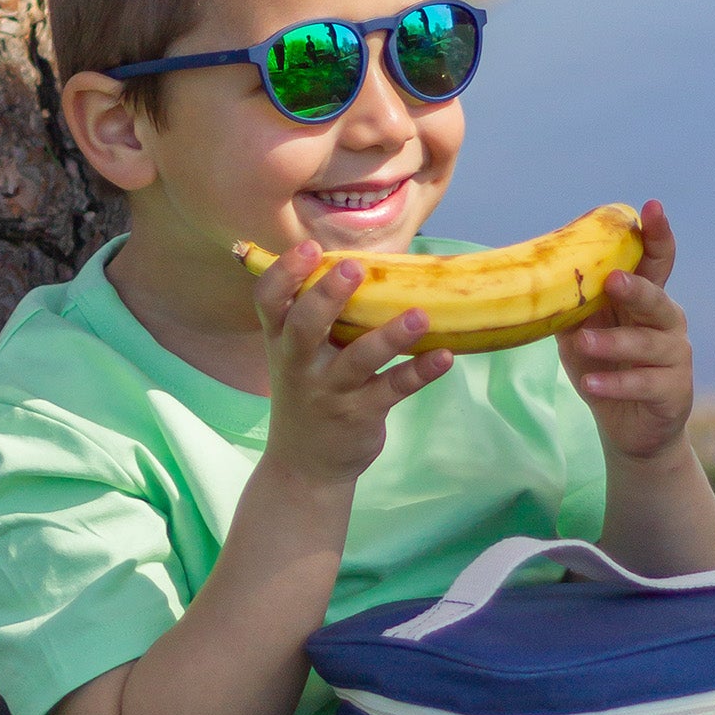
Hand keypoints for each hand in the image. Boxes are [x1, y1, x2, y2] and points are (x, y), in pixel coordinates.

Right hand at [251, 241, 452, 484]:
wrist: (305, 466)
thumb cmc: (309, 393)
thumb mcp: (298, 358)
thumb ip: (320, 318)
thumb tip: (370, 265)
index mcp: (281, 341)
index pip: (269, 301)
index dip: (285, 273)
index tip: (310, 248)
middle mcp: (300, 365)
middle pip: (306, 325)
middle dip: (328, 295)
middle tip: (355, 268)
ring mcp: (331, 391)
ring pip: (358, 360)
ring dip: (390, 336)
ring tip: (420, 316)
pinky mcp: (362, 414)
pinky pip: (394, 389)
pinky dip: (421, 372)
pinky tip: (445, 357)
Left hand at [558, 200, 693, 463]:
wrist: (630, 429)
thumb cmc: (606, 368)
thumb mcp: (582, 334)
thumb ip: (572, 306)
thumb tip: (536, 275)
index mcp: (646, 300)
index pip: (656, 261)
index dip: (657, 234)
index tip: (651, 208)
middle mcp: (667, 322)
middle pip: (656, 299)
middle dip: (636, 288)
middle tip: (612, 279)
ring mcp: (674, 357)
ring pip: (648, 343)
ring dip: (614, 342)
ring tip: (584, 343)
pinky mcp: (674, 390)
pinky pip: (645, 383)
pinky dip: (615, 383)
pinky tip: (591, 383)